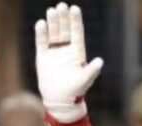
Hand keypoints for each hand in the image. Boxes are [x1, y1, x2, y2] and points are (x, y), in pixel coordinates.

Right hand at [35, 2, 104, 123]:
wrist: (59, 100)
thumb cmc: (75, 91)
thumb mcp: (84, 80)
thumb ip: (91, 71)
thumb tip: (100, 62)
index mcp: (77, 52)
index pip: (76, 32)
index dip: (75, 21)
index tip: (74, 8)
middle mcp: (66, 49)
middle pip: (65, 29)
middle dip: (63, 18)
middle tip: (61, 6)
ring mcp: (54, 52)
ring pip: (53, 33)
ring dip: (53, 22)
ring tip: (51, 11)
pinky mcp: (43, 57)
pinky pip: (42, 42)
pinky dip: (41, 33)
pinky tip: (41, 23)